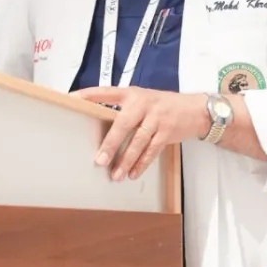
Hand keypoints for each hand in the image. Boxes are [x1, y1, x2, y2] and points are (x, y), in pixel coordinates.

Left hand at [75, 86, 209, 180]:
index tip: (70, 100)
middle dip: (110, 144)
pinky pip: (152, 151)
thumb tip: (101, 127)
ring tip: (115, 174)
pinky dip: (141, 164)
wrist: (196, 109)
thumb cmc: (163, 106)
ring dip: (126, 160)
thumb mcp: (143, 99)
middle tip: (99, 160)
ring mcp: (157, 118)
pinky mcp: (167, 132)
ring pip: (138, 141)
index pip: (105, 92)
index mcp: (132, 93)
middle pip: (123, 124)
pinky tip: (133, 173)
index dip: (88, 95)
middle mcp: (143, 103)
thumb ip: (124, 109)